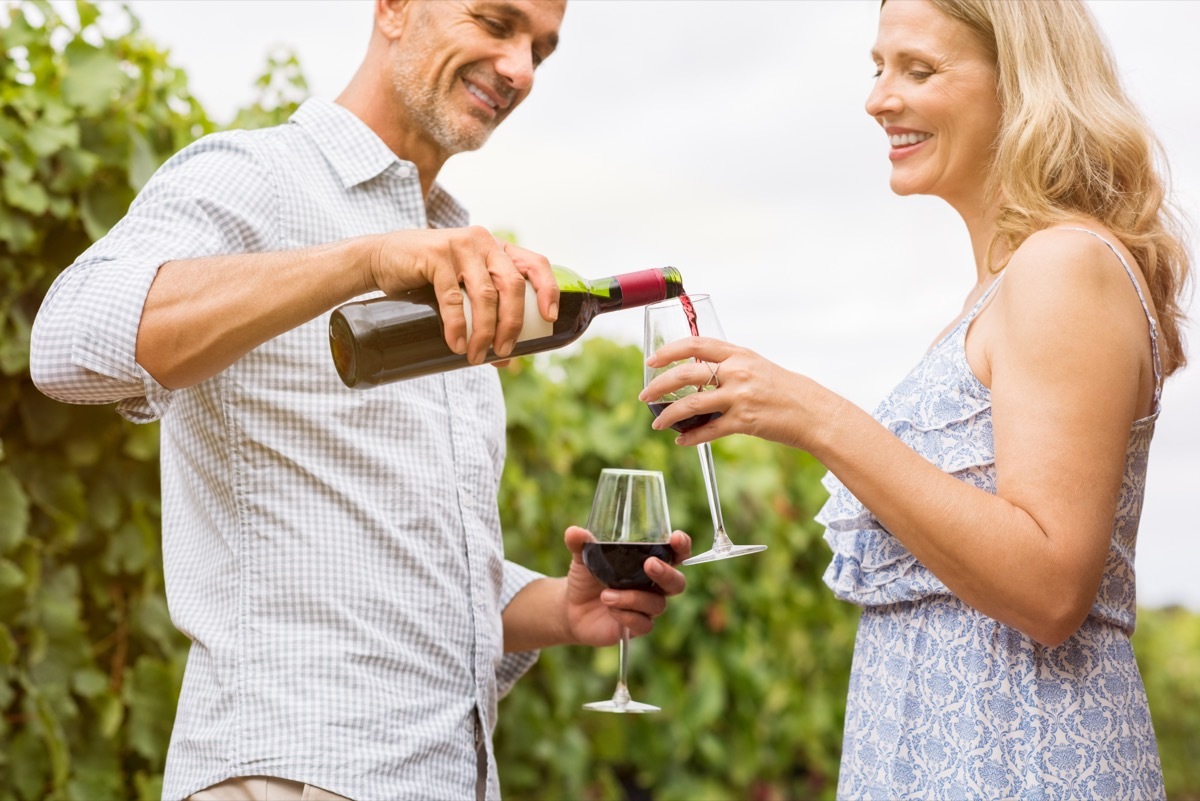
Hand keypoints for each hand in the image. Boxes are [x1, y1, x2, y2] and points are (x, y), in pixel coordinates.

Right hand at [367, 227, 557, 363]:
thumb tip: (506, 361)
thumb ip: (484, 315)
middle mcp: (483, 242)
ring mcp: (460, 246)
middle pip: (512, 285)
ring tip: (478, 357)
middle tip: (504, 351)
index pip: (535, 263)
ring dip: (485, 331)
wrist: (381, 260)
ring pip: (485, 294)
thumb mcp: (462, 291)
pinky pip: (453, 297)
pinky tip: (457, 344)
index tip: (549, 318)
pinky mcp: (435, 255)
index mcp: (497, 249)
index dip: (547, 290)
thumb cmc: (427, 279)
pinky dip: (457, 325)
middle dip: (512, 323)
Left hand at [562, 525, 690, 645]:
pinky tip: (610, 609)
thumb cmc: (586, 577)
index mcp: (649, 563)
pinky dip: (626, 615)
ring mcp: (647, 608)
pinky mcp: (638, 627)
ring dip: (632, 598)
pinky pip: (643, 624)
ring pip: (657, 604)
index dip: (682, 547)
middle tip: (649, 565)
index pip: (675, 554)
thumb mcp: (583, 557)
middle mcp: (654, 586)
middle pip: (677, 582)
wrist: (572, 607)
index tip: (676, 538)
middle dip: (666, 573)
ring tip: (606, 595)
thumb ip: (581, 543)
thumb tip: (574, 532)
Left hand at [638, 336, 820, 449]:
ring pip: (691, 404)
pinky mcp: (744, 421)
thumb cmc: (783, 389)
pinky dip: (691, 437)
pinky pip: (709, 430)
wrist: (812, 411)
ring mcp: (740, 397)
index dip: (669, 351)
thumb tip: (698, 372)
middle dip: (659, 386)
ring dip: (668, 416)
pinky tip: (681, 441)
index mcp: (738, 354)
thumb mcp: (756, 367)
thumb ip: (729, 366)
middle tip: (645, 396)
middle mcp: (737, 372)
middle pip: (686, 374)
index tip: (651, 360)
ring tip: (656, 424)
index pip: (695, 344)